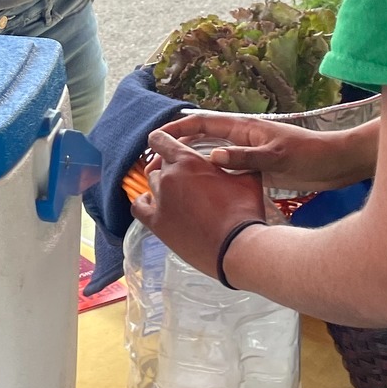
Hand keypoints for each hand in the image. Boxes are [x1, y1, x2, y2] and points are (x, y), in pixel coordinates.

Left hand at [129, 128, 266, 278]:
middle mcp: (168, 178)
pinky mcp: (157, 224)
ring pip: (152, 183)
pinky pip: (139, 207)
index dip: (162, 141)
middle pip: (160, 165)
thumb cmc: (243, 211)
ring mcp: (160, 201)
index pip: (160, 140)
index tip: (167, 145)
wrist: (237, 247)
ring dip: (162, 185)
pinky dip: (144, 202)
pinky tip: (152, 203)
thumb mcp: (247, 178)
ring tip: (178, 193)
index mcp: (187, 161)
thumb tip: (239, 159)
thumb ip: (237, 163)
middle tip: (187, 177)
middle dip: (172, 167)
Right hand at [161, 111, 377, 191]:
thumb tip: (212, 157)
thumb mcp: (277, 156)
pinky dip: (209, 177)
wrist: (338, 164)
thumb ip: (246, 158)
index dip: (177, 128)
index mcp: (244, 128)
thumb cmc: (310, 155)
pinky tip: (200, 192)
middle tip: (155, 162)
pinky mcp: (256, 170)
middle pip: (202, 138)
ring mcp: (248, 155)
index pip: (202, 123)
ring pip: (211, 156)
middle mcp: (242, 139)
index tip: (154, 137)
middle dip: (177, 146)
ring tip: (170, 178)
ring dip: (190, 163)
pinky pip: (225, 171)